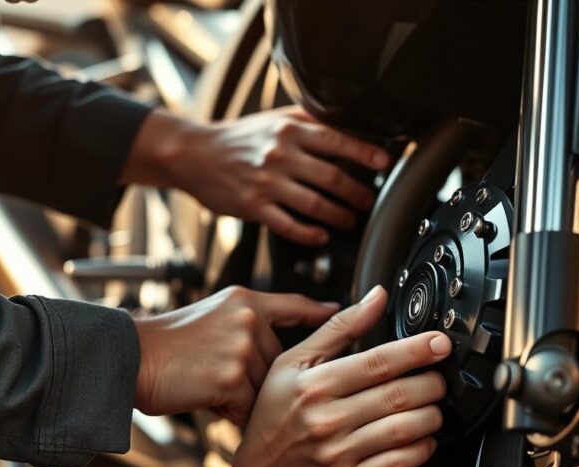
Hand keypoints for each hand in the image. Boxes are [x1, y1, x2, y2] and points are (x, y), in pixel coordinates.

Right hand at [121, 107, 390, 245]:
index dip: (365, 153)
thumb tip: (347, 123)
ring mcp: (267, 182)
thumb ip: (308, 120)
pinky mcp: (254, 206)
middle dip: (358, 192)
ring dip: (339, 215)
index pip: (337, 140)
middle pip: (332, 177)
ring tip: (350, 220)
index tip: (384, 163)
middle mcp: (281, 155)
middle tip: (369, 201)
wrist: (194, 154)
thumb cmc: (239, 138)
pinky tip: (321, 236)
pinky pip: (288, 225)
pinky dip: (309, 233)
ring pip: (315, 204)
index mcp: (290, 131)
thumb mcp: (274, 119)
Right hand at [133, 286, 338, 426]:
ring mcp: (242, 347)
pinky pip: (250, 407)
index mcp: (245, 300)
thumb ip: (249, 321)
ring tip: (212, 385)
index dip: (321, 312)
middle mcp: (248, 319)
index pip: (294, 306)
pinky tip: (208, 399)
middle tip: (223, 375)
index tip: (343, 314)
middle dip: (259, 377)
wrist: (129, 358)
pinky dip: (233, 412)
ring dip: (247, 396)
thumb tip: (280, 342)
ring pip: (267, 386)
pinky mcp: (232, 378)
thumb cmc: (166, 343)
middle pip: (280, 361)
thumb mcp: (213, 315)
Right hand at [233, 286, 451, 466]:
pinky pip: (396, 464)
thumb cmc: (274, 415)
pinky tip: (425, 439)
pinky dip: (421, 450)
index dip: (416, 351)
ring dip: (431, 416)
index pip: (377, 362)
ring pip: (402, 430)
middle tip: (440, 378)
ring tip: (435, 407)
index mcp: (314, 384)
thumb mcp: (293, 363)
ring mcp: (336, 453)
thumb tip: (377, 297)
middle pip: (396, 395)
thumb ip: (339, 329)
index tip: (439, 344)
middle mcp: (325, 418)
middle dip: (431, 384)